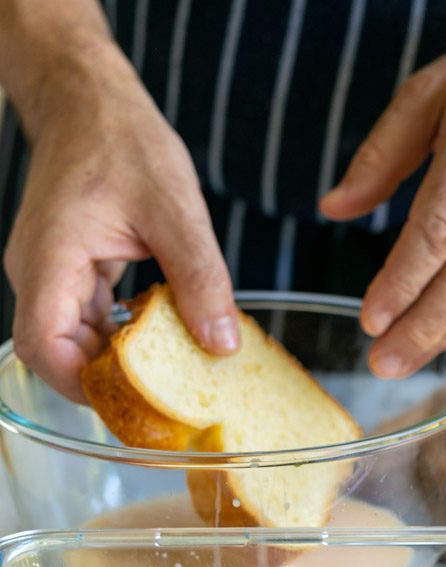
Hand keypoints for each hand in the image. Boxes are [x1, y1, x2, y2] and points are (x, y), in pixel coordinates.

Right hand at [3, 40, 237, 401]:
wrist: (92, 100)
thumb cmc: (123, 139)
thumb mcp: (175, 210)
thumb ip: (200, 280)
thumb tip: (221, 345)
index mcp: (51, 257)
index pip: (42, 344)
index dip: (79, 384)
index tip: (133, 403)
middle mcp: (40, 272)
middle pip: (59, 352)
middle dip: (109, 383)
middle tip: (168, 402)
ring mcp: (52, 273)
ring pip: (76, 340)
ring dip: (120, 362)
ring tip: (173, 377)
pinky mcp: (70, 271)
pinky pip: (91, 319)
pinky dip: (125, 336)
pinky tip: (164, 337)